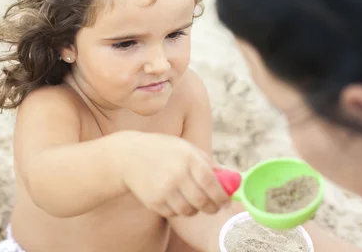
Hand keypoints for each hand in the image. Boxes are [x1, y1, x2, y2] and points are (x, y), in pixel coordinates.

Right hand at [113, 131, 229, 217]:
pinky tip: (173, 197)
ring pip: (189, 211)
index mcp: (188, 158)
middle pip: (203, 202)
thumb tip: (232, 180)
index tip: (225, 201)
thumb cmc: (163, 150)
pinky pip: (174, 213)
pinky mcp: (153, 201)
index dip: (222, 196)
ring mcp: (163, 190)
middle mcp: (176, 174)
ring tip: (191, 198)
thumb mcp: (186, 149)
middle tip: (214, 206)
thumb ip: (208, 164)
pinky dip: (178, 209)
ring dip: (194, 209)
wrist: (129, 156)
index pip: (212, 184)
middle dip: (212, 207)